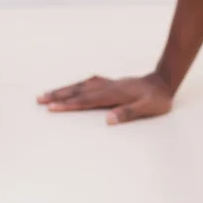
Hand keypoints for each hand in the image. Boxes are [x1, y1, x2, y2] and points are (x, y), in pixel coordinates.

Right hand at [37, 72, 172, 124]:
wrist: (163, 82)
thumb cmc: (156, 99)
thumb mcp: (146, 109)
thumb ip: (128, 113)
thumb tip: (108, 120)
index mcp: (112, 95)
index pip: (85, 101)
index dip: (68, 105)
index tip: (52, 107)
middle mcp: (106, 87)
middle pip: (77, 91)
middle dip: (58, 95)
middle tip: (39, 99)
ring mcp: (107, 84)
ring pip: (80, 86)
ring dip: (63, 90)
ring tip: (47, 93)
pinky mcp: (109, 83)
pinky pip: (87, 83)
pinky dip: (75, 85)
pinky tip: (71, 88)